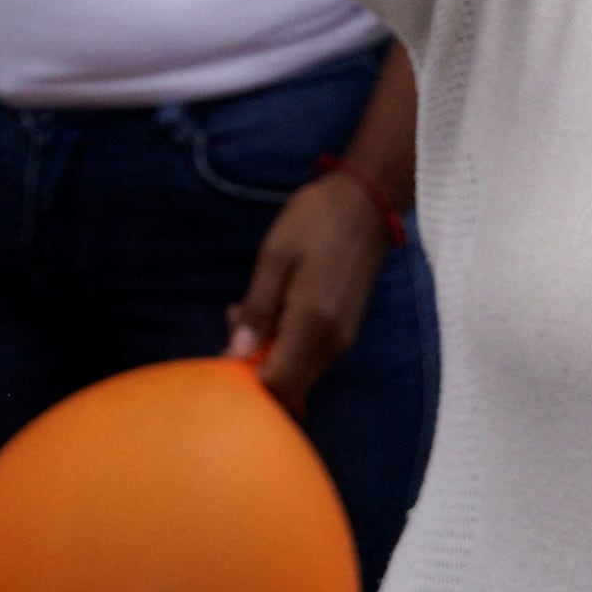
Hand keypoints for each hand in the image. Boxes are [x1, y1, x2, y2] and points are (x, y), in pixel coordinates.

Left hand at [228, 170, 389, 406]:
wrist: (366, 203)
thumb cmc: (315, 222)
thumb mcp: (275, 258)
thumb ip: (258, 310)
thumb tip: (236, 354)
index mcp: (313, 323)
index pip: (278, 383)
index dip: (246, 380)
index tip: (225, 349)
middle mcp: (332, 341)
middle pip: (290, 388)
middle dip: (255, 368)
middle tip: (236, 322)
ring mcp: (342, 338)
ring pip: (300, 375)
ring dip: (269, 356)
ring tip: (250, 311)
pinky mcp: (344, 331)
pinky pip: (311, 358)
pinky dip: (286, 348)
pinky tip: (273, 311)